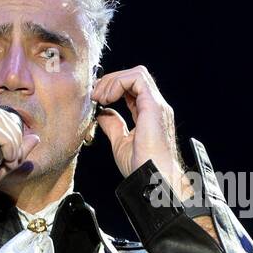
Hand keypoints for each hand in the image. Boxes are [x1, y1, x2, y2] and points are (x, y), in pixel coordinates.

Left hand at [92, 65, 191, 200]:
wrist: (154, 179)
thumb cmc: (142, 167)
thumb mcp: (121, 142)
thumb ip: (113, 125)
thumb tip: (103, 113)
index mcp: (150, 114)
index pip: (132, 88)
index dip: (113, 87)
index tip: (96, 99)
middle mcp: (156, 106)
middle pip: (134, 75)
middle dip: (111, 80)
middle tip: (95, 95)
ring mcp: (157, 105)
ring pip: (136, 73)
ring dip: (113, 80)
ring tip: (100, 97)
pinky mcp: (154, 106)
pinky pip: (136, 79)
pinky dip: (118, 83)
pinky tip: (107, 98)